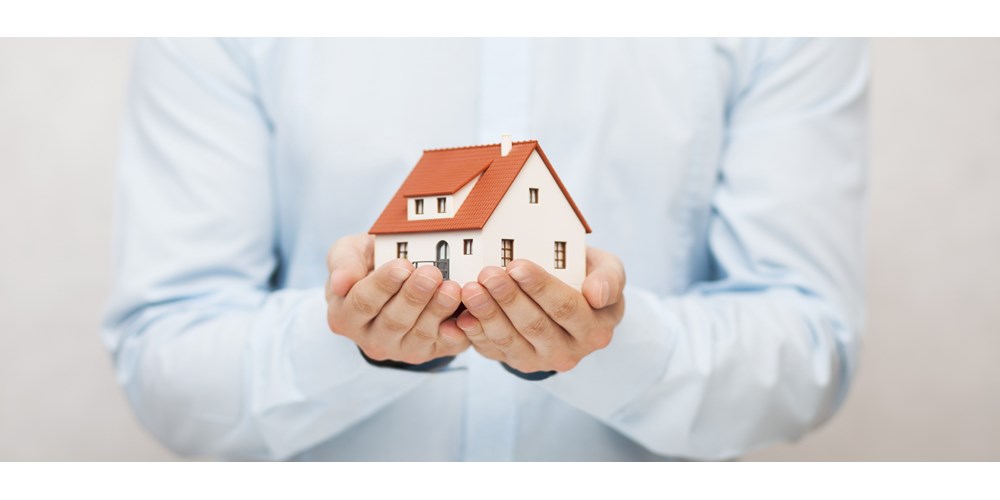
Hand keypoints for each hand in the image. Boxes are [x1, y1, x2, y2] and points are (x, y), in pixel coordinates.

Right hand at [325, 233, 469, 364]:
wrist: (397, 276)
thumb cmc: (370, 262)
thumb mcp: (350, 253)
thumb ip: (343, 263)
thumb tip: (341, 283)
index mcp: (345, 316)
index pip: (363, 303)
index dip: (384, 285)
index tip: (403, 266)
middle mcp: (372, 340)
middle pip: (394, 322)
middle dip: (414, 297)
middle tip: (431, 274)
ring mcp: (402, 349)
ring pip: (420, 335)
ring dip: (437, 312)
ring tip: (451, 288)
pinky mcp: (432, 352)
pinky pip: (445, 346)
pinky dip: (457, 332)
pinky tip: (466, 316)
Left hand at [455, 247, 625, 373]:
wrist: (572, 304)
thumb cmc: (587, 279)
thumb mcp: (609, 271)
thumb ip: (609, 279)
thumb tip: (597, 295)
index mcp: (595, 329)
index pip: (566, 307)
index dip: (540, 287)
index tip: (517, 266)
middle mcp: (568, 351)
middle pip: (534, 325)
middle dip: (508, 299)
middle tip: (488, 275)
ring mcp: (539, 360)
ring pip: (510, 340)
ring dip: (487, 315)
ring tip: (471, 290)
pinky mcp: (515, 362)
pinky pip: (493, 350)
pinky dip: (475, 334)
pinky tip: (462, 317)